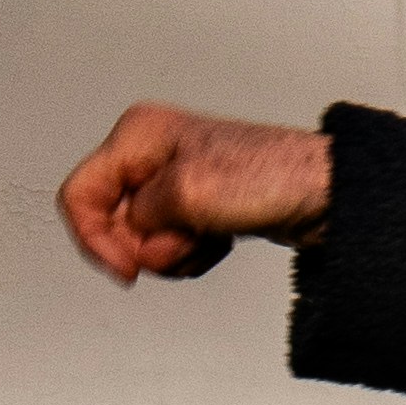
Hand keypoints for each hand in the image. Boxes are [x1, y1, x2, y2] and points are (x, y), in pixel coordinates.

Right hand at [58, 101, 333, 285]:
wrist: (326, 195)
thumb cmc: (271, 177)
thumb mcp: (188, 193)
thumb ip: (140, 217)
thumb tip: (135, 238)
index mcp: (138, 135)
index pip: (79, 195)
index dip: (95, 239)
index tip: (128, 269)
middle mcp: (150, 154)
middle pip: (110, 223)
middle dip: (146, 246)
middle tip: (187, 240)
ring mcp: (173, 182)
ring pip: (140, 240)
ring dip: (173, 253)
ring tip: (210, 236)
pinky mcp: (194, 207)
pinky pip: (169, 247)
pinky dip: (191, 255)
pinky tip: (220, 240)